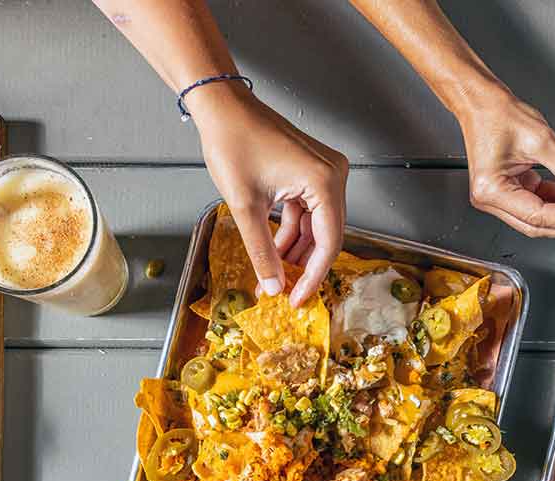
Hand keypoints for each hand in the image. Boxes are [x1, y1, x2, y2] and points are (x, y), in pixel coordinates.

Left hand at [189, 83, 348, 304]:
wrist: (222, 108)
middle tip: (286, 291)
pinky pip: (308, 210)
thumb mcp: (245, 207)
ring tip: (275, 271)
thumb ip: (262, 252)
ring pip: (317, 225)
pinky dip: (293, 230)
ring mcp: (324, 171)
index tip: (297, 298)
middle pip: (327, 235)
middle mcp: (332, 175)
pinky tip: (276, 248)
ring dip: (297, 250)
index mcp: (324, 182)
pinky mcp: (311, 171)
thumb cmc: (233, 143)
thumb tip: (273, 287)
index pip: (328, 243)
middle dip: (304, 265)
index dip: (312, 277)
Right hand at [454, 88, 554, 237]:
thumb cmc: (498, 115)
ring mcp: (498, 198)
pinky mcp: (508, 192)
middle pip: (537, 225)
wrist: (481, 104)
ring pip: (539, 219)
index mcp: (491, 190)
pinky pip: (537, 205)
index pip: (538, 215)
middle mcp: (490, 199)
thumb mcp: (543, 140)